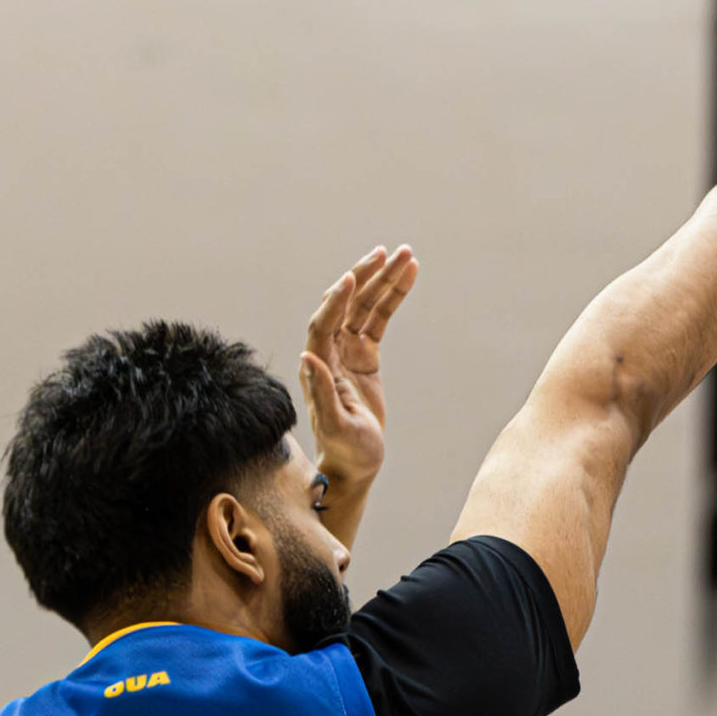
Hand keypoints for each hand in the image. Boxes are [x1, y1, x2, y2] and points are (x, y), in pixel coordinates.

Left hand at [300, 244, 415, 488]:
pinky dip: (393, 298)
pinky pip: (380, 318)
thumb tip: (307, 356)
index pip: (324, 323)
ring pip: (367, 305)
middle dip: (367, 277)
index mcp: (319, 365)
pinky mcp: (365, 353)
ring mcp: (348, 348)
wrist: (355, 461)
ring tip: (408, 256)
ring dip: (385, 280)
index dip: (337, 301)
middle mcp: (329, 350)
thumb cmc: (345, 448)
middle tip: (389, 253)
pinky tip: (409, 277)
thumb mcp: (335, 425)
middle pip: (347, 304)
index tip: (353, 278)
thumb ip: (322, 391)